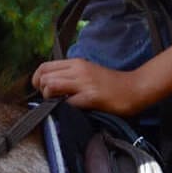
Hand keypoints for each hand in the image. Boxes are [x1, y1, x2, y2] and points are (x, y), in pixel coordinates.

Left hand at [31, 58, 153, 116]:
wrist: (135, 88)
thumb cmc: (111, 84)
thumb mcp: (87, 73)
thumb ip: (70, 75)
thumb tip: (49, 86)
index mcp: (76, 62)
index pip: (44, 66)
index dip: (37, 80)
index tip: (42, 90)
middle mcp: (78, 69)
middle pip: (43, 77)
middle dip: (42, 91)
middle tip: (51, 100)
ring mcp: (84, 82)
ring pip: (50, 86)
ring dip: (50, 99)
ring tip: (60, 104)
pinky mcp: (91, 96)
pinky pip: (67, 102)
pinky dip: (65, 108)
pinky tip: (73, 110)